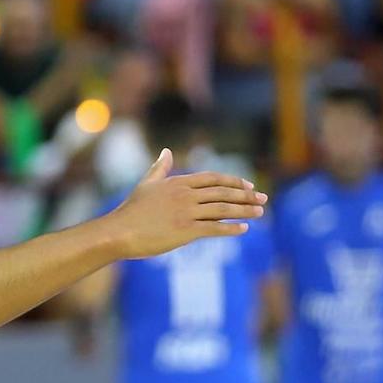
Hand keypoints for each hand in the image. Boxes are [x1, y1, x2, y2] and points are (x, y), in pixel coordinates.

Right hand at [103, 149, 265, 258]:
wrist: (118, 232)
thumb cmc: (130, 210)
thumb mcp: (146, 184)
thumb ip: (160, 167)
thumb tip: (166, 150)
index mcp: (178, 182)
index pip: (213, 178)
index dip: (233, 181)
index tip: (249, 185)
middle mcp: (186, 195)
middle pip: (223, 193)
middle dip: (246, 195)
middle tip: (263, 198)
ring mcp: (187, 213)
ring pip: (223, 209)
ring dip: (244, 210)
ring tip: (260, 212)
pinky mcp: (186, 231)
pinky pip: (215, 228)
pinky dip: (231, 229)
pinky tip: (244, 229)